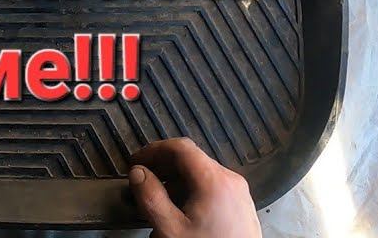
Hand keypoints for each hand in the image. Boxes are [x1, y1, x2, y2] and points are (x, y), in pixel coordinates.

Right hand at [128, 138, 261, 237]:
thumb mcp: (170, 230)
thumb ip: (150, 197)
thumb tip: (138, 173)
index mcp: (214, 181)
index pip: (180, 147)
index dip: (153, 150)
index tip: (136, 162)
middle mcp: (231, 182)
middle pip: (191, 160)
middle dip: (162, 168)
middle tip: (143, 182)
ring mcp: (239, 195)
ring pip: (201, 175)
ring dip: (176, 182)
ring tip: (159, 203)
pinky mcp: (241, 208)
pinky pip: (213, 190)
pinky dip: (192, 193)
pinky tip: (180, 215)